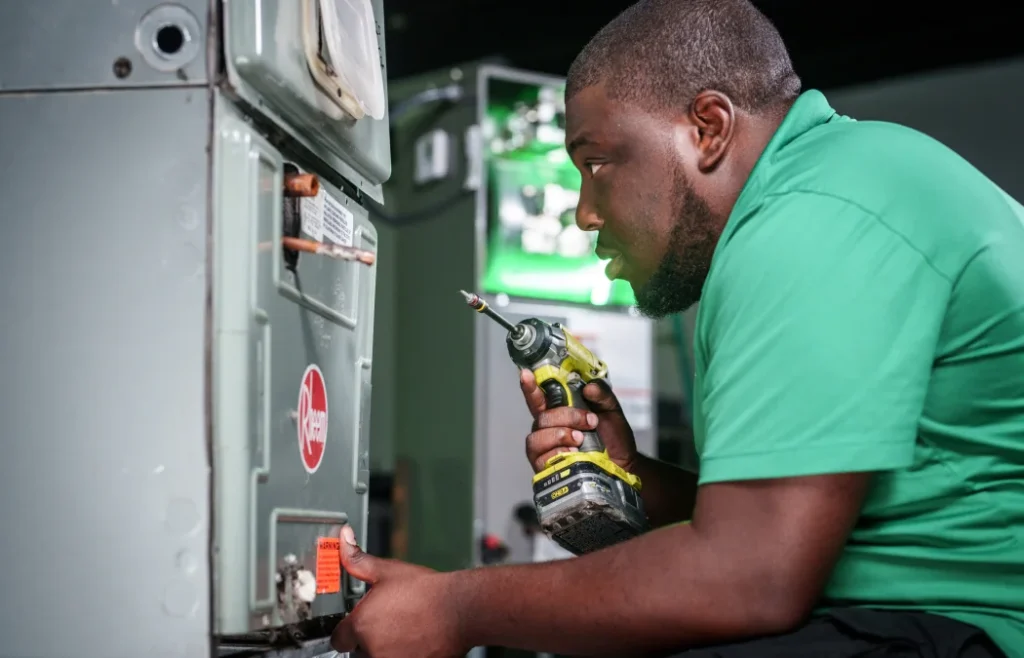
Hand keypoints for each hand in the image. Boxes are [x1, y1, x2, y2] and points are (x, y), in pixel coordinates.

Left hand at [331, 526, 466, 657]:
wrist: (461, 610)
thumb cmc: (427, 592)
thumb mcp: (387, 571)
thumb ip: (358, 560)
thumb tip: (343, 540)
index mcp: (361, 625)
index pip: (339, 639)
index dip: (350, 628)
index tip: (361, 622)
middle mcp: (372, 650)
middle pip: (358, 651)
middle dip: (369, 639)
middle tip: (389, 622)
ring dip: (385, 649)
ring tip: (405, 630)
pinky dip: (404, 654)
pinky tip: (416, 639)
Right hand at [520, 369, 637, 472]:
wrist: (622, 466)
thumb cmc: (613, 439)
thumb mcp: (611, 410)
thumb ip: (602, 394)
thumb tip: (589, 387)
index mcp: (558, 412)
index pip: (538, 398)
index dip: (530, 387)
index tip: (526, 375)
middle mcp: (547, 429)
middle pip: (542, 417)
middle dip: (567, 417)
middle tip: (590, 422)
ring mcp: (545, 449)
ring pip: (537, 437)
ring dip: (561, 435)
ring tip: (581, 439)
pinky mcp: (546, 468)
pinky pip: (542, 458)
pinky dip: (559, 453)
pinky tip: (573, 455)